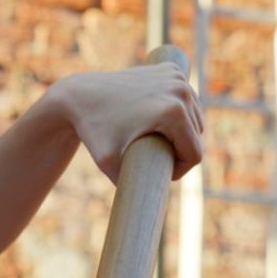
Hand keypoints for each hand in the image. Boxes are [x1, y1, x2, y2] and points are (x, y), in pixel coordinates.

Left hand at [52, 64, 203, 183]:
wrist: (79, 95)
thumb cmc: (93, 131)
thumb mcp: (110, 165)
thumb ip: (132, 189)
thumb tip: (148, 208)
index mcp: (173, 112)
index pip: (194, 154)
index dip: (179, 170)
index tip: (157, 172)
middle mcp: (179, 90)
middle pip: (197, 135)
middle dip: (179, 150)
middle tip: (151, 155)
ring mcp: (176, 76)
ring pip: (194, 118)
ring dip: (181, 132)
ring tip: (155, 140)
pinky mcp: (170, 69)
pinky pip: (186, 100)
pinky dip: (177, 111)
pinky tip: (157, 118)